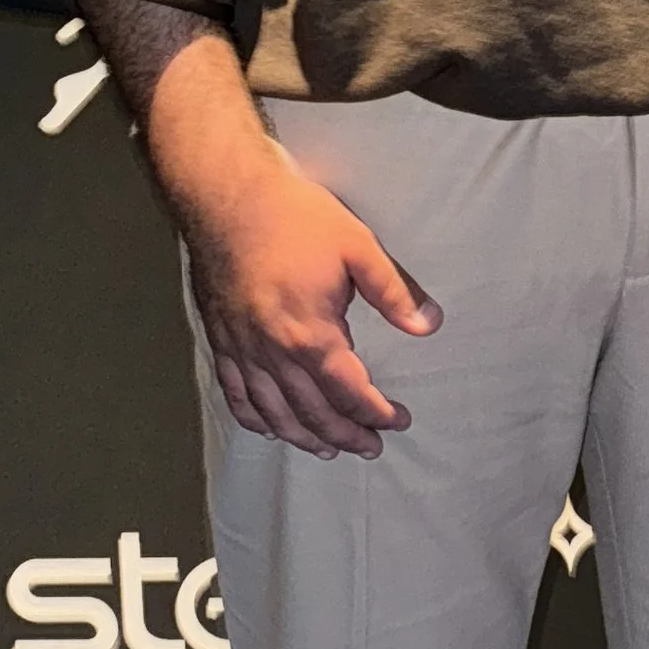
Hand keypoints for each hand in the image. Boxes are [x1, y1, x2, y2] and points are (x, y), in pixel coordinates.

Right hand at [183, 161, 442, 461]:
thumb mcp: (358, 247)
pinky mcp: (220, 340)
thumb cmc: (296, 218)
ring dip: (303, 437)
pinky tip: (269, 427)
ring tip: (329, 450)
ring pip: (273, 413)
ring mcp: (241, 350)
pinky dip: (254, 418)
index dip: (375, 413)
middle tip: (371, 446)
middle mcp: (272, 353)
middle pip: (312, 412)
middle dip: (345, 434)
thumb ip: (394, 292)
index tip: (398, 421)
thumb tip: (428, 326)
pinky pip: (234, 394)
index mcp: (310, 334)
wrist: (228, 198)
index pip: (348, 392)